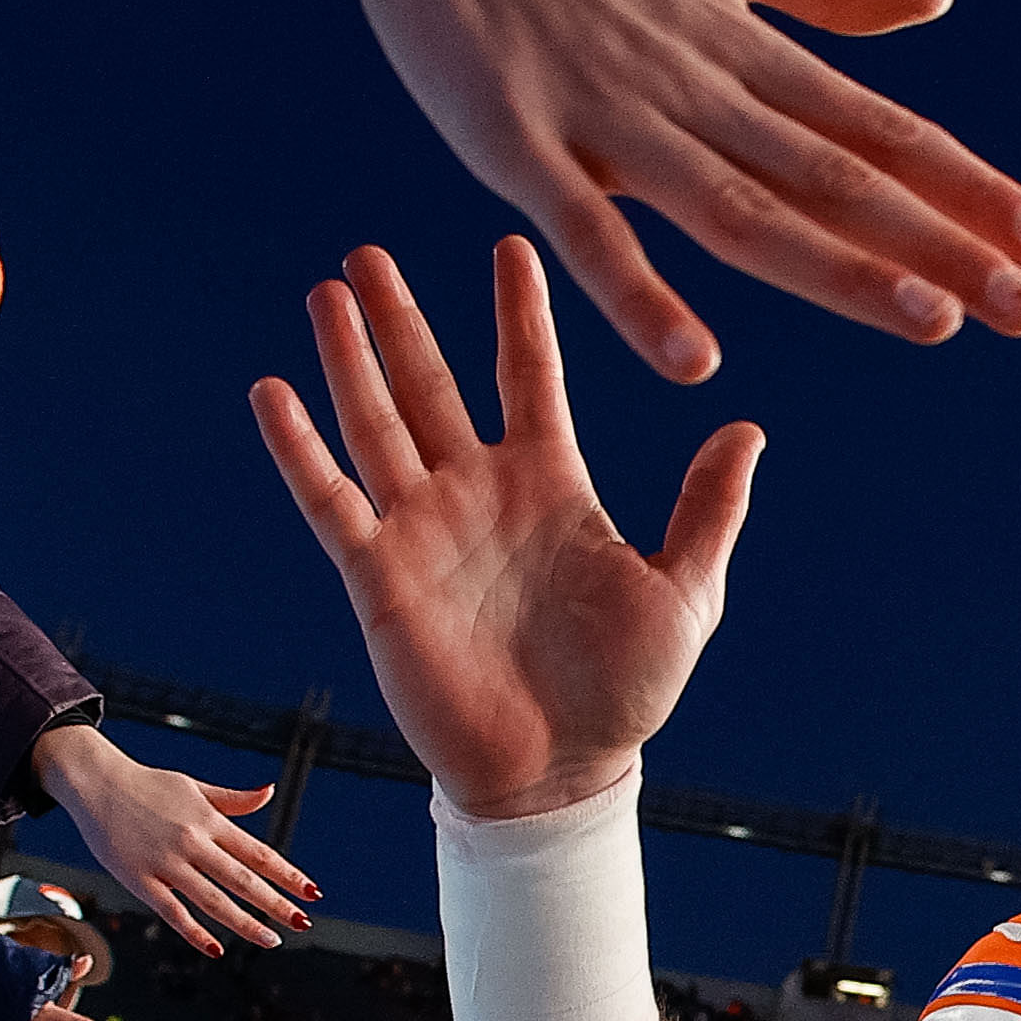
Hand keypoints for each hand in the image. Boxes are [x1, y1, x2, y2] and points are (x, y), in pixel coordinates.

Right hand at [28, 726, 312, 949]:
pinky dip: (195, 931)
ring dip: (245, 923)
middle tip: (302, 923)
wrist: (96, 783)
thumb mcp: (194, 787)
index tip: (312, 893)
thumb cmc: (148, 785)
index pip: (258, 853)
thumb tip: (270, 791)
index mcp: (210, 821)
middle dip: (276, 904)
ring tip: (272, 940)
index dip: (288, 875)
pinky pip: (172, 911)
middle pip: (243, 880)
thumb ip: (233, 800)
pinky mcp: (140, 880)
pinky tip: (216, 948)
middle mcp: (193, 843)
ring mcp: (167, 863)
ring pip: (214, 900)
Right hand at [221, 0, 1020, 384]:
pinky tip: (694, 359)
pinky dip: (639, 295)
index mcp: (745, 45)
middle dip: (938, 244)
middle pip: (837, 178)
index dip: (965, 185)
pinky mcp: (519, 148)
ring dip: (839, 269)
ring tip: (932, 321)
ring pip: (742, 210)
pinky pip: (587, 235)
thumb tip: (936, 2)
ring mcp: (611, 120)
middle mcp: (697, 87)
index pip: (879, 126)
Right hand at [254, 239, 761, 818]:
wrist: (560, 774)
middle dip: (402, 319)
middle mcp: (480, 494)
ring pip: (377, 424)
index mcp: (553, 486)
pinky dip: (300, 448)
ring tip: (326, 293)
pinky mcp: (379, 577)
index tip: (513, 246)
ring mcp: (425, 530)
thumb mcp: (685, 594)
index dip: (521, 315)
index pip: (529, 377)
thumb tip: (746, 430)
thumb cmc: (626, 693)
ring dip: (350, 361)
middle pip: (432, 384)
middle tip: (369, 252)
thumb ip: (707, 511)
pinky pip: (332, 501)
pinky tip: (273, 393)